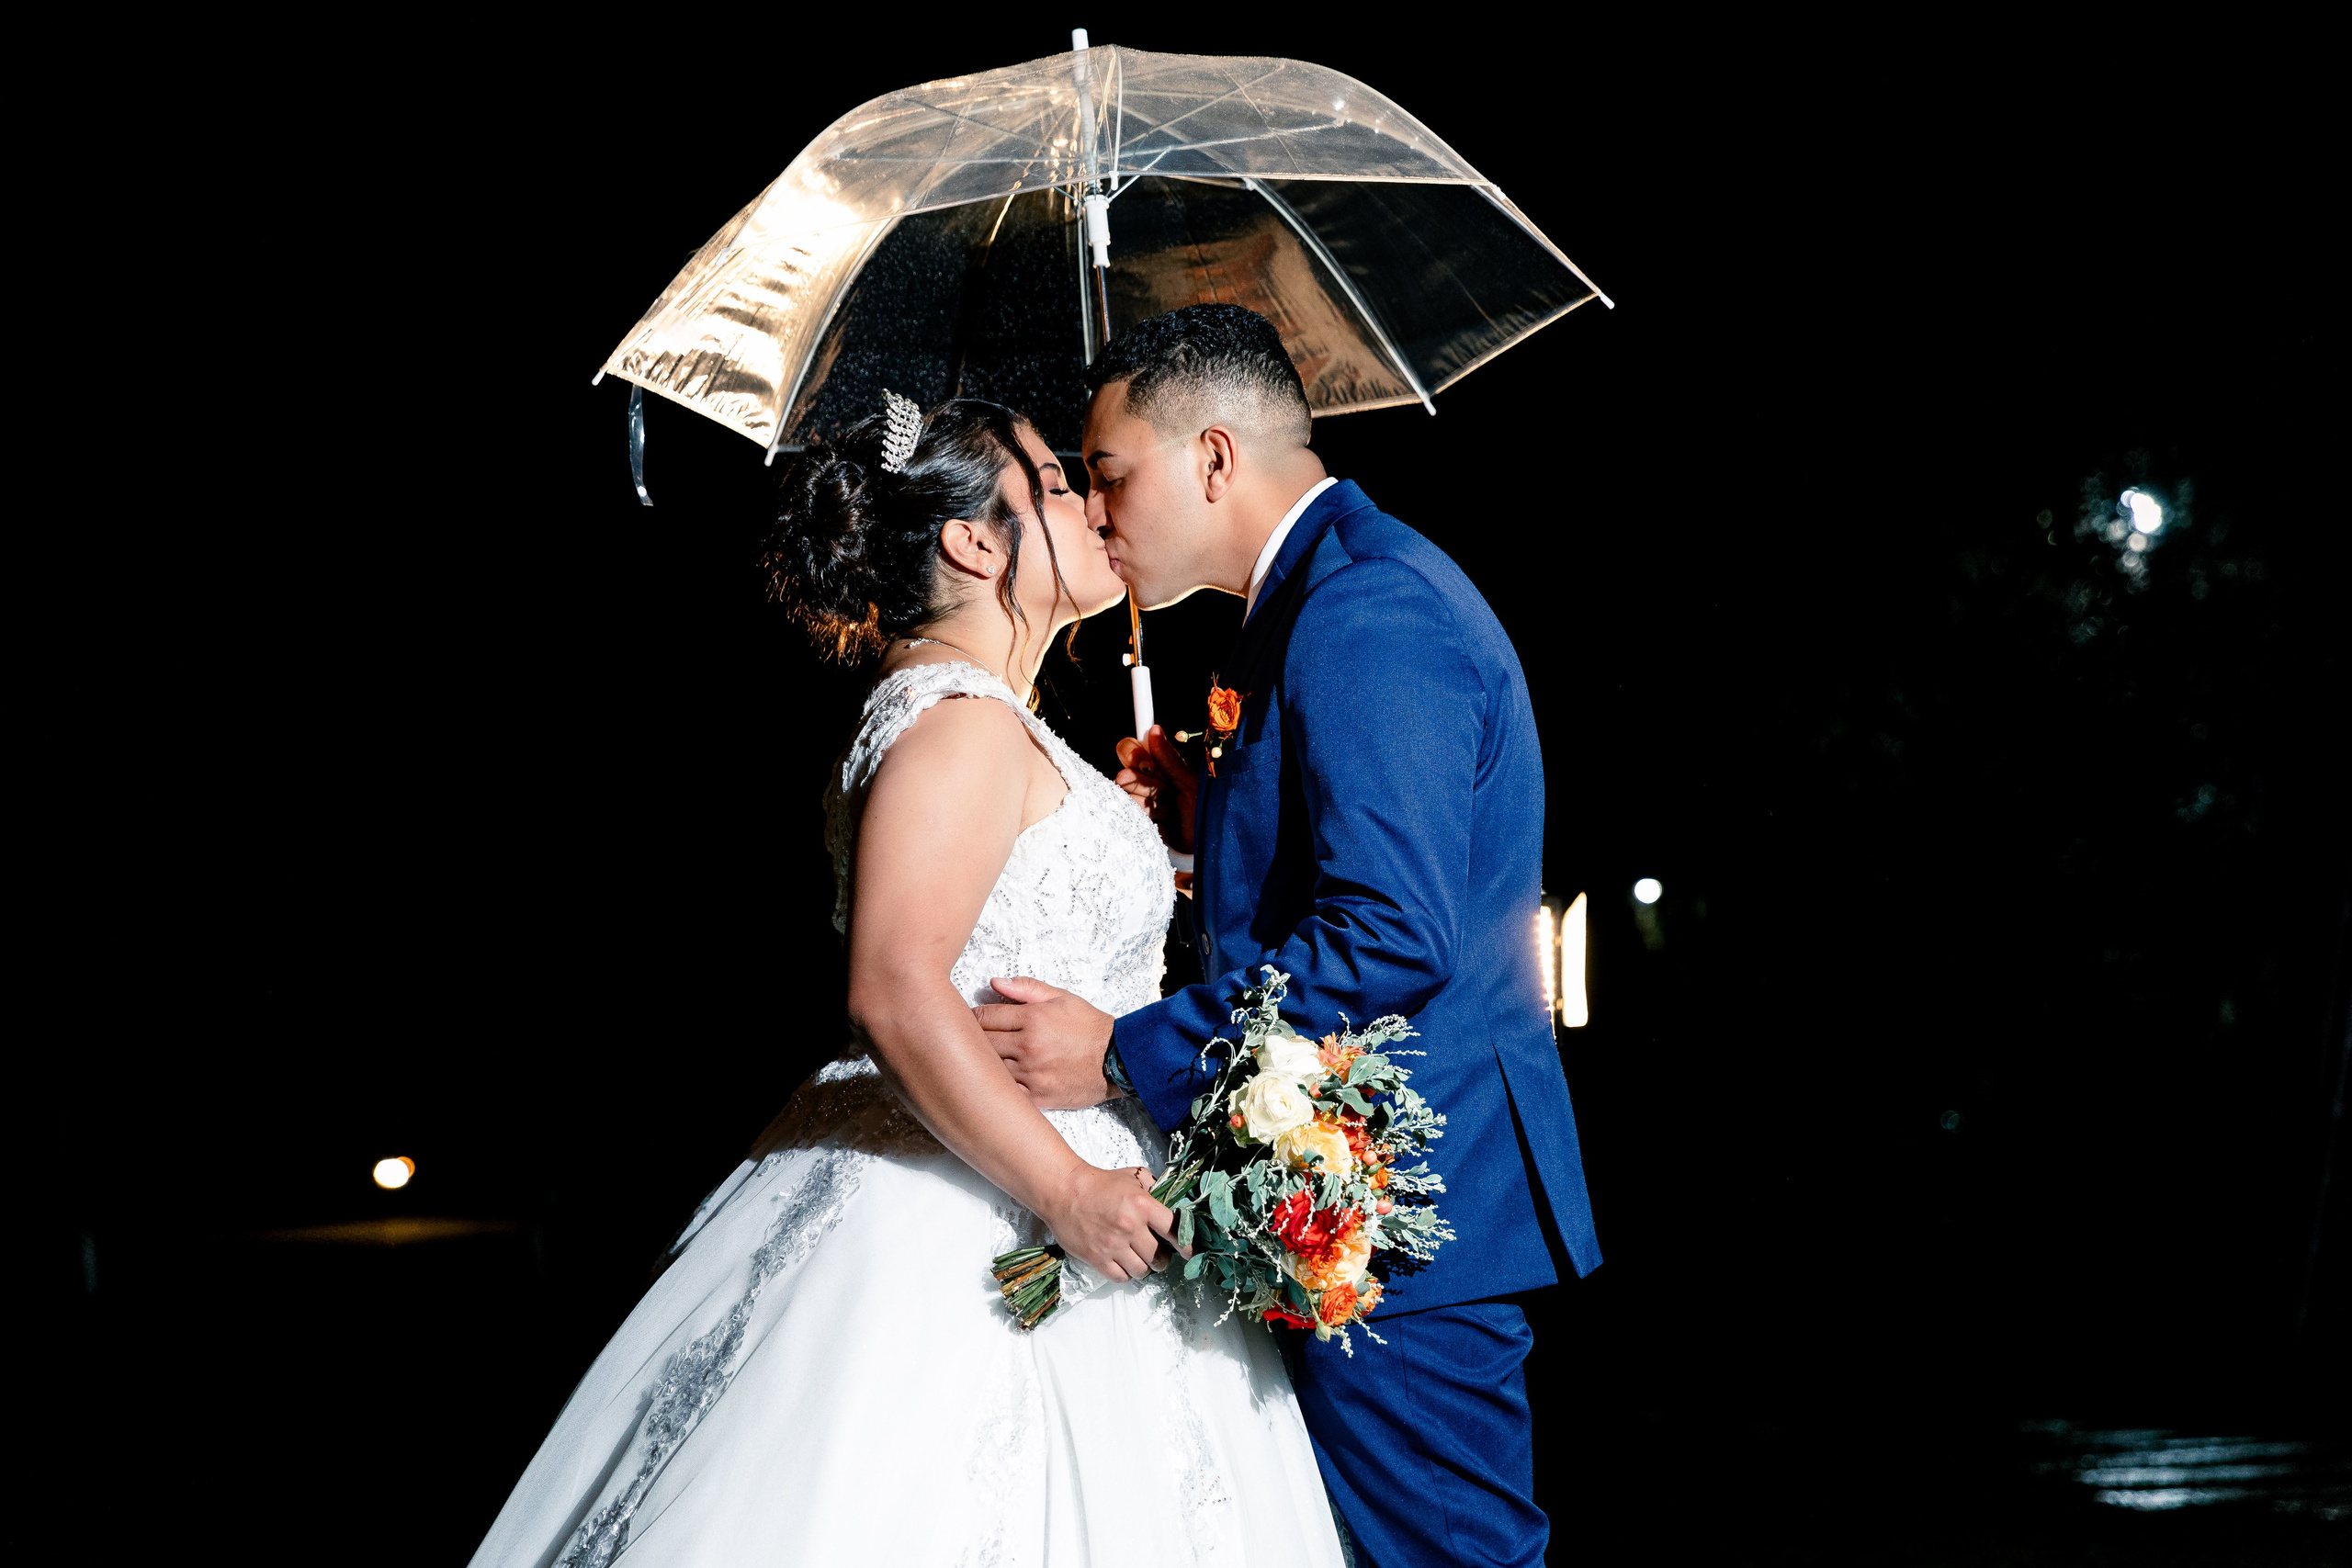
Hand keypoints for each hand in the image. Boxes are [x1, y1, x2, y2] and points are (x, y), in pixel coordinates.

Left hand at [977, 976, 1116, 1107]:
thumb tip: (994, 982)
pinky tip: (997, 1080)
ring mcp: (1031, 1074)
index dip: (973, 1017)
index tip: (972, 1020)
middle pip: (981, 1042)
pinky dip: (997, 1086)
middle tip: (969, 1039)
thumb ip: (1026, 988)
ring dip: (983, 1063)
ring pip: (989, 1068)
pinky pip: (1005, 1093)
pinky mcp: (1037, 1096)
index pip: (984, 1016)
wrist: (1117, 1059)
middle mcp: (1028, 1047)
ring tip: (979, 1060)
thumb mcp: (1061, 998)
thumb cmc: (1089, 1027)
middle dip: (973, 1039)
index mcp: (1032, 1019)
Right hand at [1043, 1162, 1181, 1281]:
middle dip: (1162, 1258)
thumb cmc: (1101, 1183)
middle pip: (1159, 1257)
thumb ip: (1155, 1188)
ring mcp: (1113, 1245)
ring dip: (1144, 1267)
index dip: (1187, 1244)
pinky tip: (1123, 1264)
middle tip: (1157, 1253)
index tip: (1190, 1252)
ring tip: (1140, 1259)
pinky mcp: (1097, 1258)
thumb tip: (1173, 1202)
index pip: (1175, 1231)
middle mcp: (1130, 1227)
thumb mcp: (1133, 1177)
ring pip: (1142, 1271)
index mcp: (1143, 1205)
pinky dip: (1126, 1274)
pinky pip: (1121, 1278)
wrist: (1065, 1191)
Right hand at [1114, 726, 1197, 854]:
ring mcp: (1141, 804)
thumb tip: (1154, 730)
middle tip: (1167, 795)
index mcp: (1159, 767)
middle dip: (1147, 786)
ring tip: (1172, 813)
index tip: (1147, 765)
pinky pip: (1134, 818)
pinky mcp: (1139, 824)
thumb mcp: (1192, 783)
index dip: (1132, 755)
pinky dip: (1153, 822)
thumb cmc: (1206, 809)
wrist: (1210, 842)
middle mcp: (1146, 782)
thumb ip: (1170, 760)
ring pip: (1129, 798)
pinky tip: (1166, 825)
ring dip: (1153, 806)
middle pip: (1124, 774)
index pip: (1130, 750)